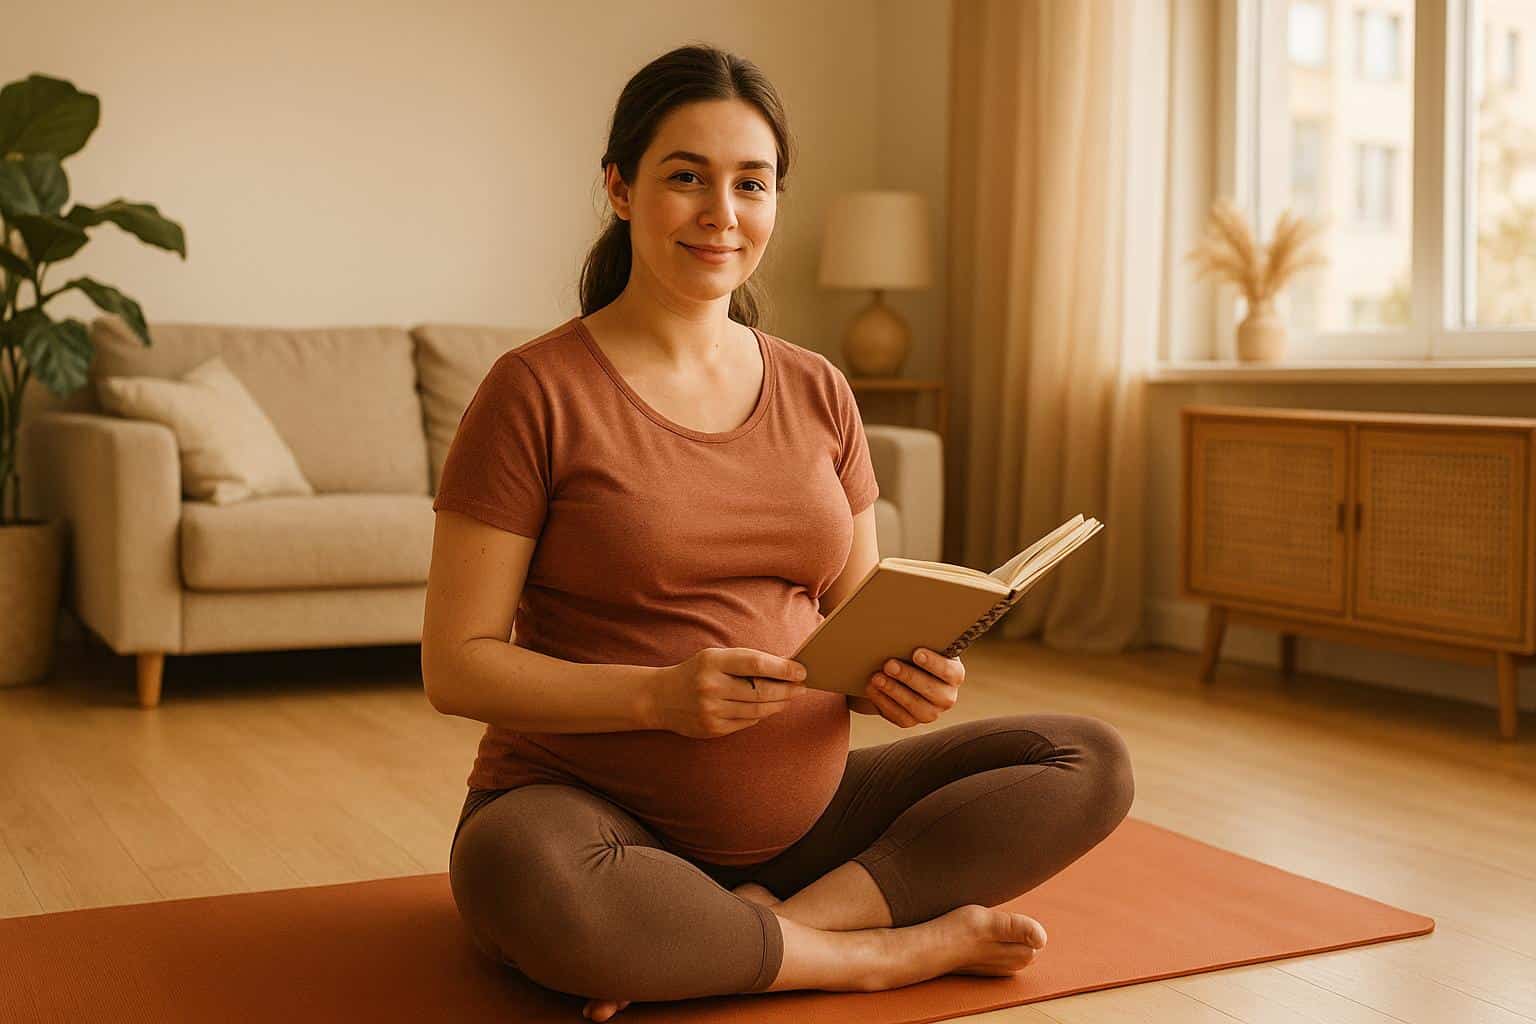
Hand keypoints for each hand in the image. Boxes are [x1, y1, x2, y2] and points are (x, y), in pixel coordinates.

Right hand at [649, 647, 807, 738]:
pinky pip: (747, 723)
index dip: (783, 668)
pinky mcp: (713, 729)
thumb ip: (744, 661)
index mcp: (713, 662)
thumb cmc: (696, 672)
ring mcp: (711, 710)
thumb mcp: (715, 658)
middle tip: (802, 687)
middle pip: (761, 690)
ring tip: (791, 697)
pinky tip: (769, 708)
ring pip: (757, 710)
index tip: (802, 671)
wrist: (660, 698)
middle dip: (787, 689)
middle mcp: (711, 686)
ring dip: (779, 703)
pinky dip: (761, 715)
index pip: (755, 664)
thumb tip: (784, 668)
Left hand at [863, 647, 963, 726]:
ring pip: (915, 707)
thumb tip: (907, 628)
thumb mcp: (920, 644)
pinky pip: (899, 716)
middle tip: (889, 664)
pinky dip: (883, 702)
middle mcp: (947, 697)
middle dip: (909, 677)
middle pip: (932, 690)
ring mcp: (930, 712)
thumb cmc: (911, 652)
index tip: (916, 653)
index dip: (934, 664)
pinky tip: (872, 688)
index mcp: (954, 674)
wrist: (898, 670)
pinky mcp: (910, 721)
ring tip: (877, 677)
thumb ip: (918, 640)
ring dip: (894, 691)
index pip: (950, 672)